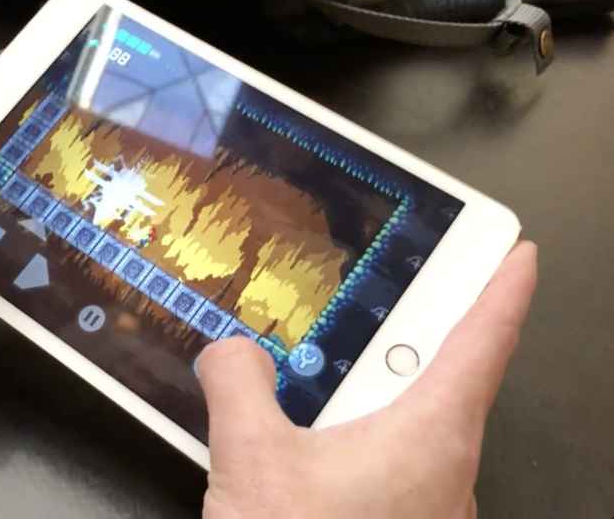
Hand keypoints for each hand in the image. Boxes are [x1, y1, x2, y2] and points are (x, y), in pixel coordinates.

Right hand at [197, 242, 537, 518]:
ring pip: (409, 430)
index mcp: (432, 435)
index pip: (482, 341)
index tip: (518, 255)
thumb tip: (230, 352)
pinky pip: (390, 469)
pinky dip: (357, 446)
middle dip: (401, 343)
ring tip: (313, 386)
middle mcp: (447, 470)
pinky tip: (307, 454)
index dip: (501, 289)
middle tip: (369, 309)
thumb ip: (239, 384)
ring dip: (368, 403)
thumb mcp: (252, 458)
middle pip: (438, 380)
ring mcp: (428, 507)